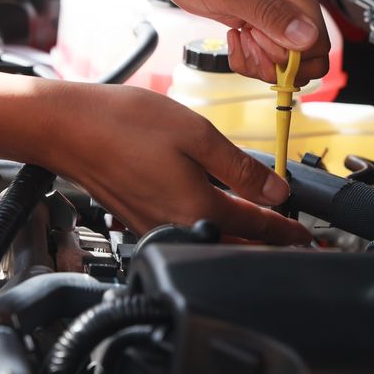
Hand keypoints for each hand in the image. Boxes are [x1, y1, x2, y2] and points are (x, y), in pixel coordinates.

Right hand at [32, 82, 310, 244]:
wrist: (67, 127)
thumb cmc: (122, 124)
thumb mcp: (195, 134)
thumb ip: (239, 167)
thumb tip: (276, 190)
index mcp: (197, 209)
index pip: (256, 229)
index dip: (287, 232)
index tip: (306, 237)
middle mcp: (176, 227)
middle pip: (235, 249)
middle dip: (267, 247)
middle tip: (293, 243)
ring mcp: (154, 228)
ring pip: (210, 244)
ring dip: (240, 242)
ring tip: (263, 233)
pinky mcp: (138, 220)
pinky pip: (186, 233)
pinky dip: (210, 231)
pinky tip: (216, 215)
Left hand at [124, 0, 329, 83]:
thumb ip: (268, 13)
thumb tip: (307, 38)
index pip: (317, 38)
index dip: (289, 55)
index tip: (256, 44)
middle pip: (307, 53)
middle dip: (274, 61)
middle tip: (244, 43)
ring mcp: (280, 7)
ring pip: (290, 58)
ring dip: (261, 61)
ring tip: (237, 40)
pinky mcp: (266, 18)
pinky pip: (272, 53)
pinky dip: (253, 56)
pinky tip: (235, 38)